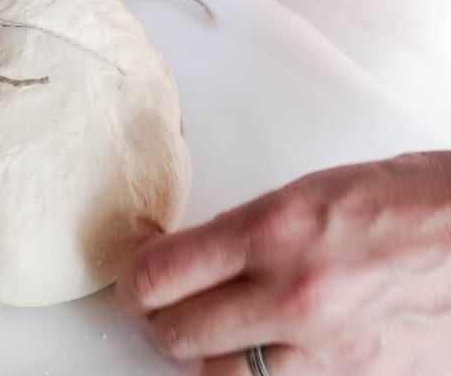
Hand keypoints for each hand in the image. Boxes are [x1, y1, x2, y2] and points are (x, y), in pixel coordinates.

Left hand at [116, 152, 450, 374]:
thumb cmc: (414, 200)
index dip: (134, 281)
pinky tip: (264, 352)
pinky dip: (260, 374)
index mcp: (274, 229)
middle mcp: (292, 293)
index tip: (136, 278)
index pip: (160, 274)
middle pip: (177, 334)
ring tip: (210, 335)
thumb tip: (198, 256)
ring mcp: (326, 346)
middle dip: (160, 322)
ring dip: (205, 356)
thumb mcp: (312, 191)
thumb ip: (248, 228)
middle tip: (162, 308)